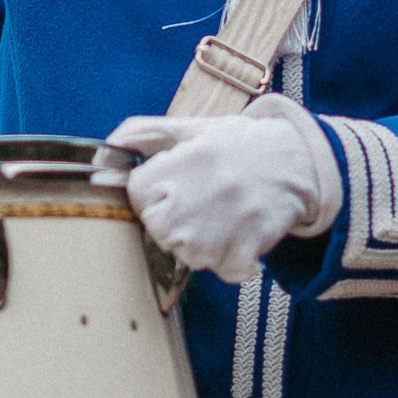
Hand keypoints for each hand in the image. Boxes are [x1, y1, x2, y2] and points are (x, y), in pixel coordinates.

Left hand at [107, 97, 336, 285]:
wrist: (297, 162)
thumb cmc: (237, 145)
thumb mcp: (190, 128)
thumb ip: (141, 133)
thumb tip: (100, 155)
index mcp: (185, 160)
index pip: (137, 193)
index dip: (153, 192)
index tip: (174, 186)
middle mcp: (201, 193)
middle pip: (157, 229)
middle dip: (170, 221)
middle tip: (199, 203)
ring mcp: (224, 225)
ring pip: (185, 254)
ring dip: (199, 243)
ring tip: (220, 217)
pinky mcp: (247, 249)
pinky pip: (220, 270)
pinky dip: (229, 260)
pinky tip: (239, 233)